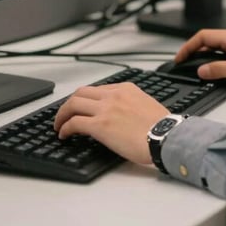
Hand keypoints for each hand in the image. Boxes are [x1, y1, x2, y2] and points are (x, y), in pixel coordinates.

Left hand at [53, 82, 169, 164]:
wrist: (166, 136)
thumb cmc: (162, 127)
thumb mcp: (146, 104)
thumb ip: (130, 104)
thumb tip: (121, 114)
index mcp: (125, 88)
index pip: (97, 90)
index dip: (85, 100)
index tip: (81, 108)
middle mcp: (113, 95)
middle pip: (81, 93)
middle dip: (69, 104)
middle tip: (65, 114)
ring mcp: (105, 109)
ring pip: (73, 104)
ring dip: (62, 114)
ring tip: (59, 125)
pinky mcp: (100, 125)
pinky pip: (74, 123)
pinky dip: (65, 128)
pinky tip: (64, 135)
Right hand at [175, 28, 225, 87]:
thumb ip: (218, 70)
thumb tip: (201, 70)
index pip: (203, 37)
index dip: (188, 46)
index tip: (180, 58)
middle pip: (208, 41)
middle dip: (194, 52)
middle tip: (185, 64)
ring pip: (217, 48)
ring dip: (205, 57)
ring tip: (197, 69)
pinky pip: (225, 53)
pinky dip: (216, 60)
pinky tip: (216, 71)